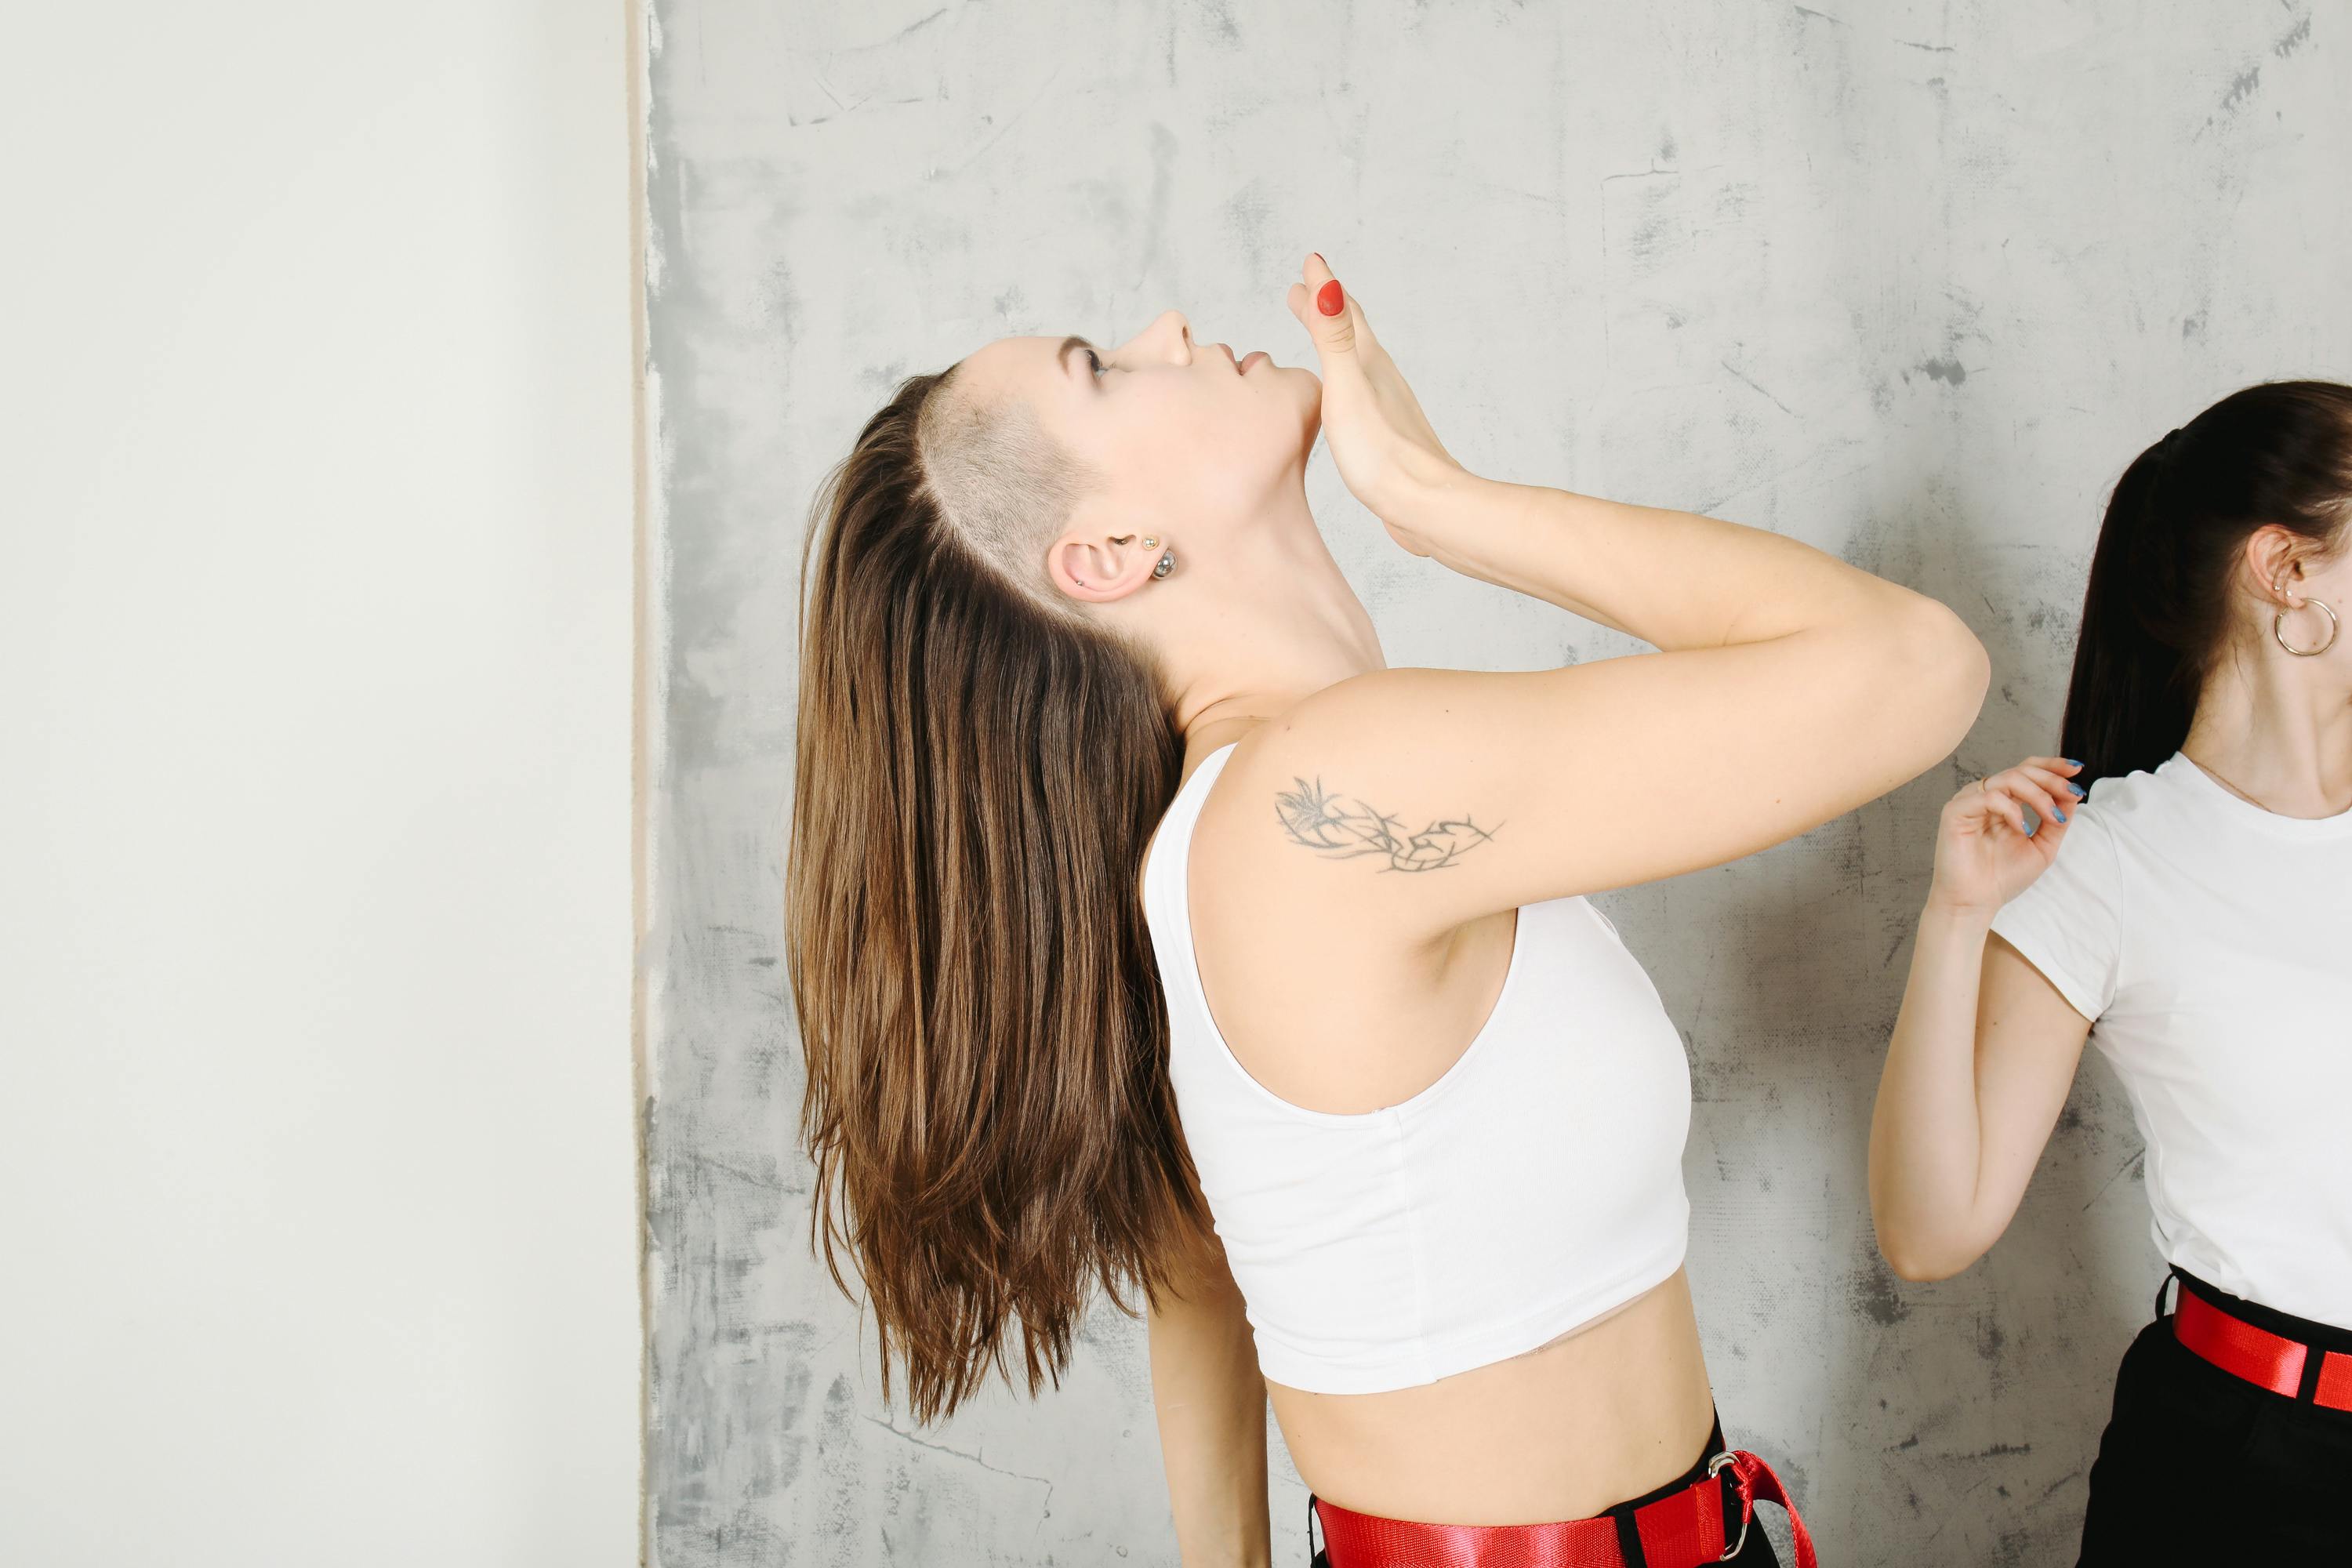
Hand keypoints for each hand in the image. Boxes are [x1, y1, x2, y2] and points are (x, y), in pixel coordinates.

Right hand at [1286, 253, 1465, 553]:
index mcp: (1369, 363)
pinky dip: (1345, 379)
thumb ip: (1334, 338)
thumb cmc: (1382, 453)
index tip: (1309, 261)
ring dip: (1335, 342)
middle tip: (1302, 292)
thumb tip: (1329, 283)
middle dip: (1325, 308)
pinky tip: (1344, 398)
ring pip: (1357, 363)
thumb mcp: (1347, 388)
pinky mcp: (1388, 435)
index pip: (1343, 312)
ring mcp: (1387, 406)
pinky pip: (1362, 394)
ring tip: (1317, 337)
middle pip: (1351, 332)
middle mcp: (1382, 378)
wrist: (1424, 504)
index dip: (1323, 287)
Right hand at [1927, 756, 2084, 915]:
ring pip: (2008, 779)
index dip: (2052, 766)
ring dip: (2038, 795)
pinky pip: (1989, 797)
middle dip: (2052, 780)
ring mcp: (1969, 802)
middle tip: (2073, 795)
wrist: (1975, 903)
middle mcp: (1986, 797)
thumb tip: (2073, 793)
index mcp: (2004, 801)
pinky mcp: (1955, 811)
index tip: (2078, 770)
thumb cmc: (2002, 878)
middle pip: (2021, 770)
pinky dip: (2012, 809)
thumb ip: (2056, 819)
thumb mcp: (2043, 846)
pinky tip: (2022, 828)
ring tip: (2052, 817)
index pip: (2027, 771)